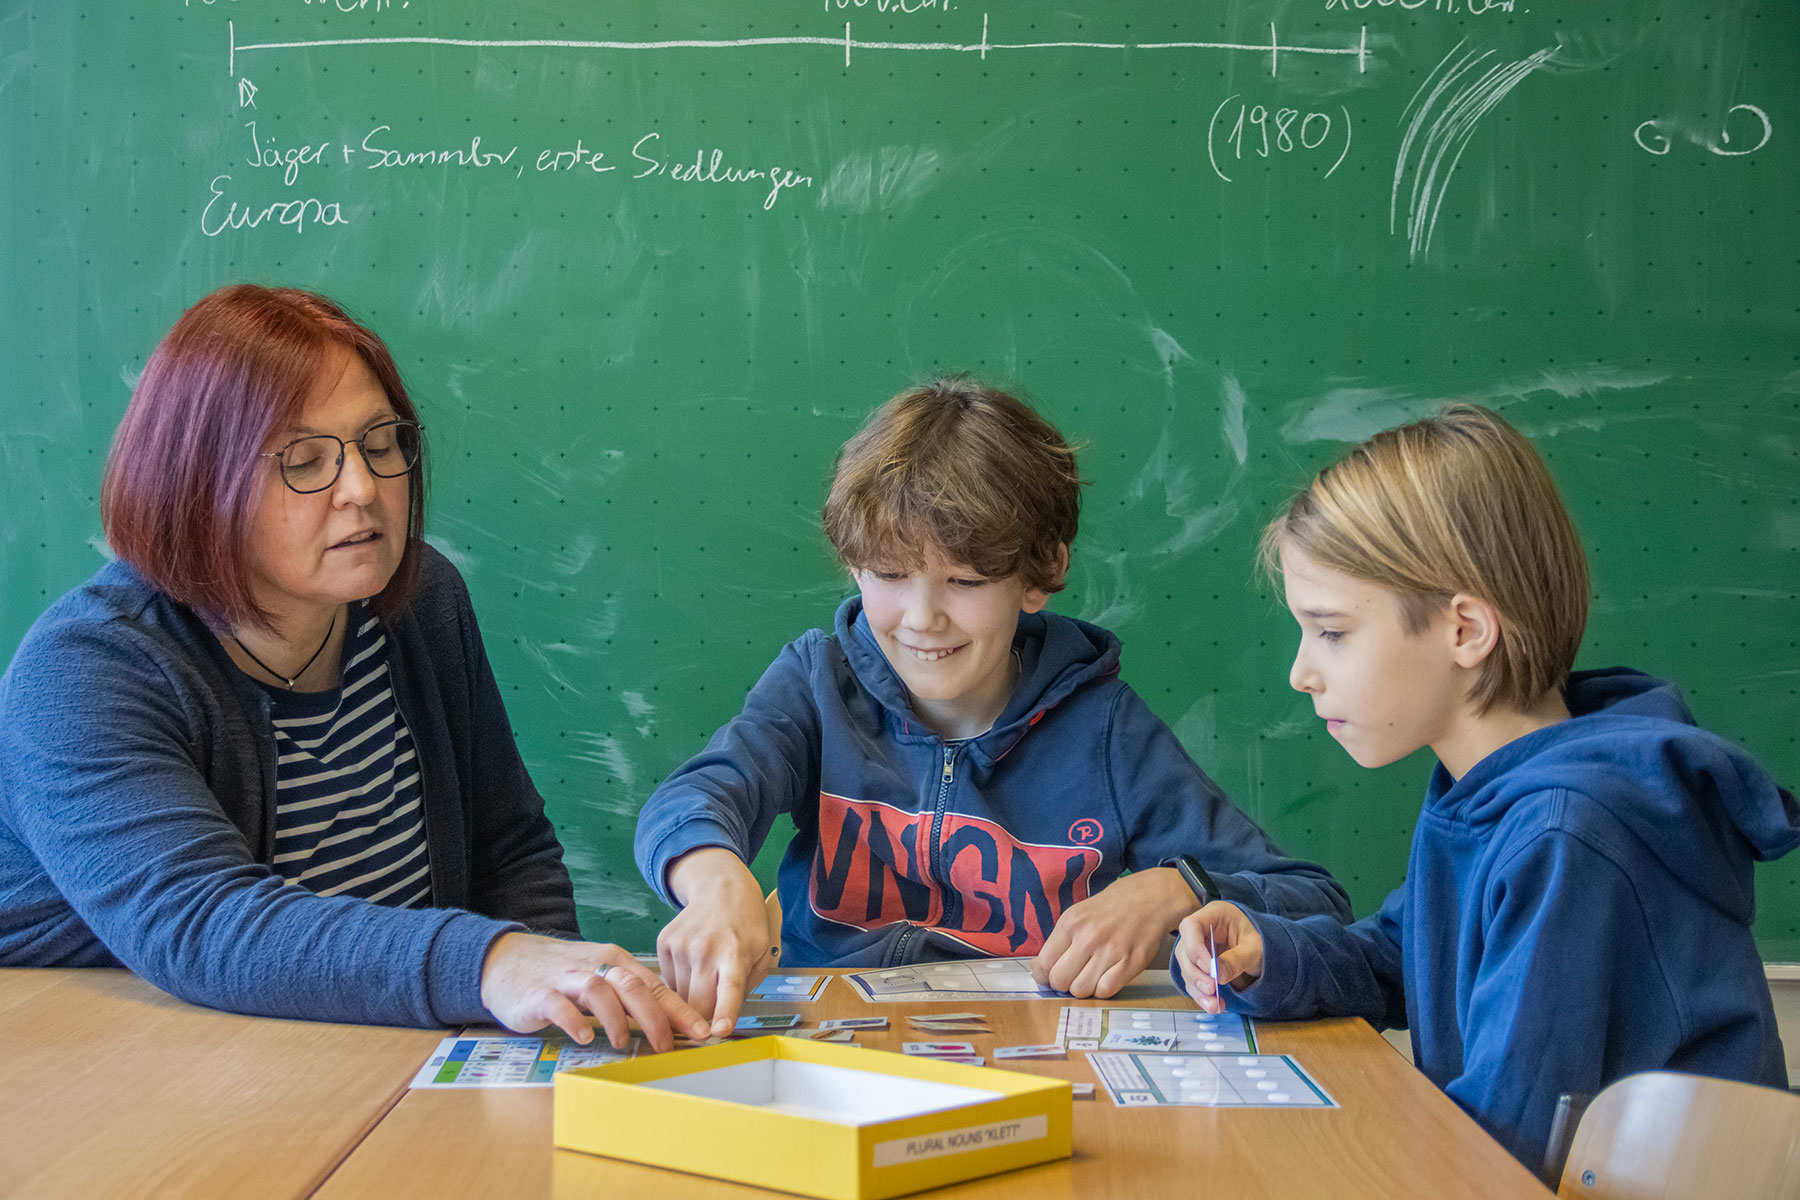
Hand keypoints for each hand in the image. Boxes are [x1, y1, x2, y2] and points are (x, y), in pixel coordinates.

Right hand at [478, 932, 708, 1051]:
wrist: (506, 960)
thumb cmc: (560, 974)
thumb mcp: (599, 976)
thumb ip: (628, 996)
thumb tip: (668, 1023)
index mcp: (615, 962)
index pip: (655, 986)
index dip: (680, 1010)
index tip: (703, 1032)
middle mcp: (595, 966)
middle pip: (633, 987)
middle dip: (656, 1018)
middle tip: (667, 1046)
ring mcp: (567, 979)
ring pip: (600, 991)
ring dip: (616, 1019)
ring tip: (623, 1043)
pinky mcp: (540, 994)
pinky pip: (560, 1005)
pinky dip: (574, 1021)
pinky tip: (584, 1038)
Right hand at [659, 848, 777, 1037]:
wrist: (721, 887)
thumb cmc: (746, 925)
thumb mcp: (760, 953)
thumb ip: (745, 987)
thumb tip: (722, 1022)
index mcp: (735, 954)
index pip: (730, 989)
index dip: (724, 1013)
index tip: (719, 1031)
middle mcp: (705, 950)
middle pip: (697, 1005)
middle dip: (703, 1019)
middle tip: (712, 1018)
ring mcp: (681, 946)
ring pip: (679, 997)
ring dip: (691, 998)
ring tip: (706, 976)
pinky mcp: (664, 943)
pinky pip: (668, 981)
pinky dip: (680, 982)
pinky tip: (693, 964)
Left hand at [1029, 867, 1196, 997]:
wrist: (1150, 898)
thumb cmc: (1111, 908)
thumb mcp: (1079, 914)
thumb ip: (1060, 940)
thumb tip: (1039, 970)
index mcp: (1071, 923)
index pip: (1044, 964)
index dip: (1043, 975)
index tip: (1049, 976)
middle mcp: (1088, 937)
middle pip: (1059, 981)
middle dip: (1062, 983)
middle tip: (1072, 976)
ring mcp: (1110, 951)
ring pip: (1080, 990)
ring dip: (1084, 987)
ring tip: (1091, 975)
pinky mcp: (1131, 963)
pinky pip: (1105, 991)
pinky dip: (1103, 989)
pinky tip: (1106, 976)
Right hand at [1174, 902, 1263, 1012]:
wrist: (1264, 950)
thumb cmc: (1260, 940)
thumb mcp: (1254, 947)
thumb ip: (1237, 959)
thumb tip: (1217, 976)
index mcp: (1213, 915)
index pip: (1191, 926)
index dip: (1194, 947)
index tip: (1208, 967)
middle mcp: (1200, 931)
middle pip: (1185, 951)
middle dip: (1196, 974)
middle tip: (1211, 989)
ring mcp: (1197, 950)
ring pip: (1187, 970)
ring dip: (1198, 990)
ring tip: (1214, 1005)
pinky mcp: (1199, 967)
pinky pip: (1194, 983)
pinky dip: (1202, 996)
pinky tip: (1215, 1005)